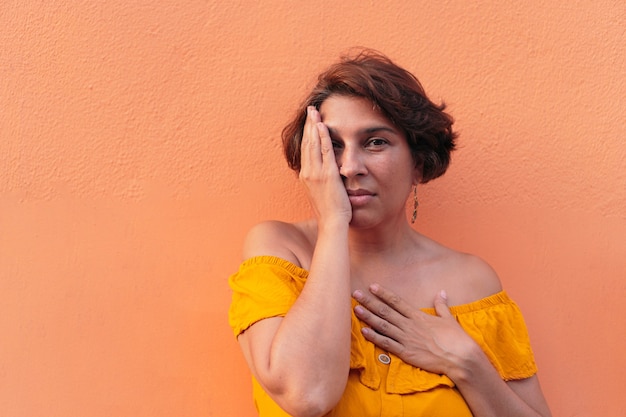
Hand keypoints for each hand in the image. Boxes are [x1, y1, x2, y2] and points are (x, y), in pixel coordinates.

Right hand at [299, 106, 350, 225]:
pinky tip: (323, 125)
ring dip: (314, 126)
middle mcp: (308, 172)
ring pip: (313, 143)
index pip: (306, 149)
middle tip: (311, 109)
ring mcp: (316, 173)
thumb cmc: (330, 212)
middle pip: (306, 142)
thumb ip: (323, 181)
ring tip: (315, 111)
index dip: (307, 134)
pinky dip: (323, 137)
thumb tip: (327, 175)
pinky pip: (325, 151)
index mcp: (307, 176)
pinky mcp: (327, 174)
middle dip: (308, 124)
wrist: (332, 224)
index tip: (310, 121)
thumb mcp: (322, 194)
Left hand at [352, 284, 478, 376]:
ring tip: (356, 309)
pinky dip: (374, 337)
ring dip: (368, 317)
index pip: (397, 301)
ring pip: (382, 326)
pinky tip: (364, 331)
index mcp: (418, 316)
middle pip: (385, 311)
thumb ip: (441, 305)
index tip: (372, 286)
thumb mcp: (448, 319)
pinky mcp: (405, 353)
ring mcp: (406, 339)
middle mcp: (409, 325)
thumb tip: (441, 292)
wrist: (460, 358)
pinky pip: (386, 344)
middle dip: (369, 302)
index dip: (383, 293)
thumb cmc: (456, 339)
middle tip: (355, 294)